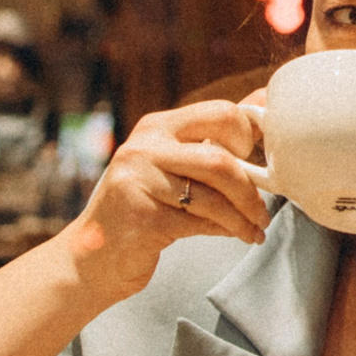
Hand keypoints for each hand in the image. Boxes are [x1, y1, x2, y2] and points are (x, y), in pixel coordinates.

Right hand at [59, 99, 268, 301]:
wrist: (92, 256)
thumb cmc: (142, 206)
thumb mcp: (171, 163)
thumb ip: (212, 135)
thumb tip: (263, 98)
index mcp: (157, 126)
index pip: (220, 113)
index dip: (248, 137)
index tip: (257, 161)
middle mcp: (145, 148)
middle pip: (220, 160)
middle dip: (251, 189)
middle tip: (263, 209)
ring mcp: (140, 182)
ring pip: (213, 196)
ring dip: (244, 217)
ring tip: (254, 229)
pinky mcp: (143, 218)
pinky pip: (201, 223)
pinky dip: (227, 231)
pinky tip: (237, 236)